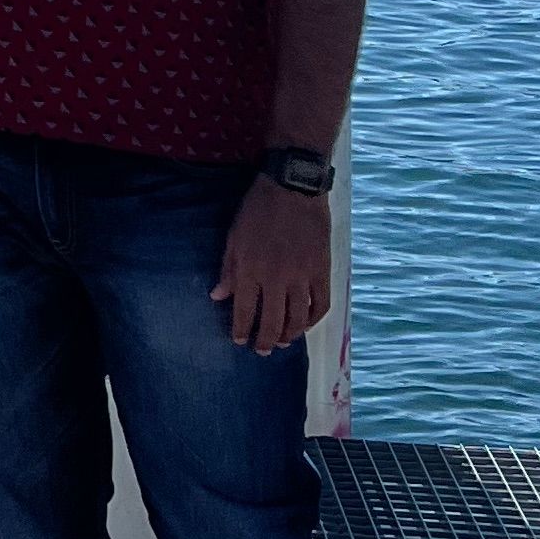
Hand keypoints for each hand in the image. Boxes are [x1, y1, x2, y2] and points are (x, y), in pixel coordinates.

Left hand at [211, 175, 331, 354]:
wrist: (294, 188)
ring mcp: (302, 276)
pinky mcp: (322, 271)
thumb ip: (228, 269)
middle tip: (262, 350)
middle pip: (272, 322)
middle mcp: (276, 279)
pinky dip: (313, 319)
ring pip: (297, 319)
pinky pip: (321, 304)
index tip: (239, 341)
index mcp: (250, 270)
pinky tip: (305, 324)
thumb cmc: (258, 209)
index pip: (245, 311)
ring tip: (283, 342)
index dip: (242, 330)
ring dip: (289, 336)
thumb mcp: (234, 236)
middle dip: (265, 341)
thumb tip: (217, 296)